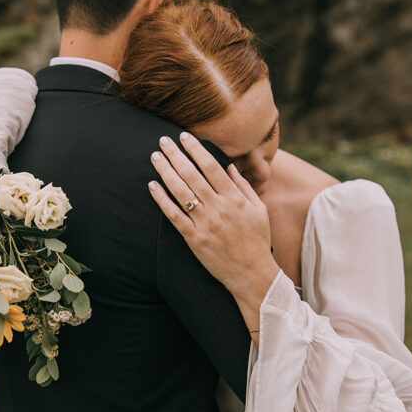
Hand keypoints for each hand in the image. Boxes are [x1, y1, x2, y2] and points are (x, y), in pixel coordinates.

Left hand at [149, 132, 278, 330]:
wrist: (252, 274)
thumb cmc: (257, 241)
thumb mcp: (259, 210)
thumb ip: (244, 186)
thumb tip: (229, 166)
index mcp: (235, 198)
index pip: (211, 167)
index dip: (196, 150)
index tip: (184, 137)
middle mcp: (219, 208)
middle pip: (192, 175)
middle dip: (176, 155)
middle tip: (162, 140)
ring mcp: (205, 223)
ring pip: (180, 191)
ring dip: (166, 171)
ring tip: (155, 157)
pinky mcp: (194, 239)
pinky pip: (173, 215)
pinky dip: (162, 199)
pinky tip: (152, 186)